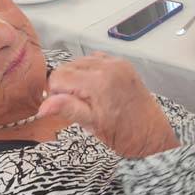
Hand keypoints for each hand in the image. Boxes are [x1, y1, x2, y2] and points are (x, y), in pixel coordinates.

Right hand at [37, 52, 178, 157]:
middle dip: (65, 84)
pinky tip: (96, 87)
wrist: (150, 134)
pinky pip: (98, 60)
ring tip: (87, 97)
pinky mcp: (124, 65)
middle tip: (75, 103)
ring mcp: (118, 64)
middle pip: (68, 66)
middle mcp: (108, 67)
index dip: (54, 92)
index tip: (59, 104)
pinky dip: (91, 70)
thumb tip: (43, 106)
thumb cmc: (124, 133)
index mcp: (98, 82)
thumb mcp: (92, 124)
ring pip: (81, 61)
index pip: (58, 76)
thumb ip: (67, 109)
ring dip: (77, 76)